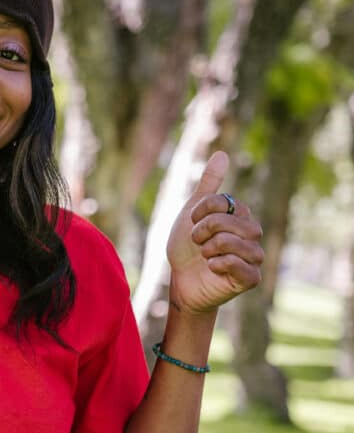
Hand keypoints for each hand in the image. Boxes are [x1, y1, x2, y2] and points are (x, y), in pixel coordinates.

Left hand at [166, 151, 264, 312]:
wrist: (179, 279)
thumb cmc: (187, 246)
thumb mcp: (192, 211)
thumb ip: (209, 184)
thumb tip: (222, 154)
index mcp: (239, 217)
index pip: (227, 202)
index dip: (203, 211)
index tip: (192, 222)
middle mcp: (251, 235)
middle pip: (235, 223)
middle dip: (206, 230)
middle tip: (197, 241)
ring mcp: (253, 258)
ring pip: (238, 244)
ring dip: (211, 248)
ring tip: (204, 255)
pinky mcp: (250, 279)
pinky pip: (242, 266)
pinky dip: (219, 264)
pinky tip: (211, 267)